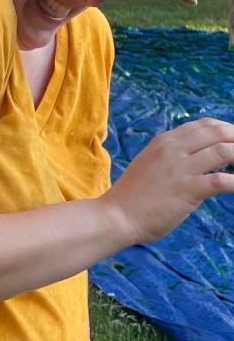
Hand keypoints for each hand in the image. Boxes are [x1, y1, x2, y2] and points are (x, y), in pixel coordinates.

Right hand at [102, 117, 233, 243]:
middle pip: (217, 132)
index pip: (203, 125)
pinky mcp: (188, 189)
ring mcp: (180, 168)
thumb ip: (172, 158)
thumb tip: (200, 160)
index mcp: (164, 142)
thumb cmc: (133, 195)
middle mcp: (173, 149)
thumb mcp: (150, 164)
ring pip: (223, 151)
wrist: (118, 215)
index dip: (225, 130)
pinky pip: (222, 180)